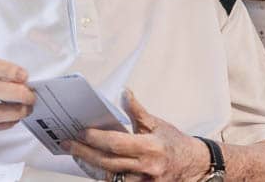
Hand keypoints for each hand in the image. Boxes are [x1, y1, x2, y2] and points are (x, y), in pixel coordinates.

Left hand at [66, 90, 208, 181]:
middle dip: (84, 153)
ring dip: (90, 167)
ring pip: (111, 178)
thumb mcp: (157, 123)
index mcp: (151, 148)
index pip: (117, 144)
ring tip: (75, 155)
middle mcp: (147, 168)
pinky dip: (103, 176)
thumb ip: (137, 110)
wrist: (197, 165)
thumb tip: (124, 92)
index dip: (96, 138)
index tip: (80, 131)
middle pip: (108, 163)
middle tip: (68, 143)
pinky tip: (91, 167)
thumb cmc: (175, 143)